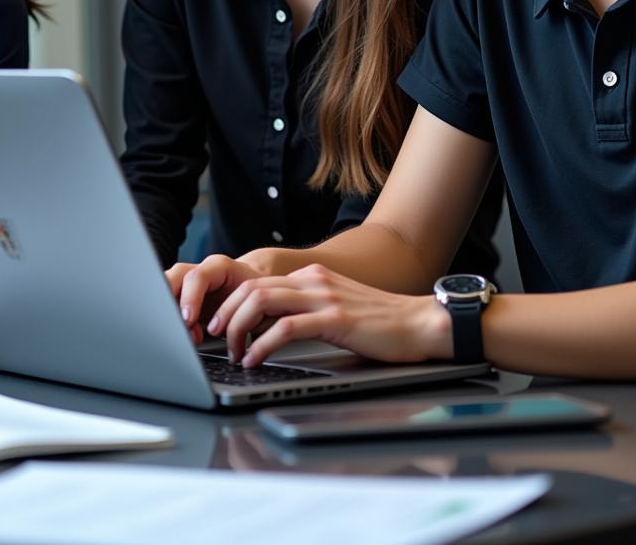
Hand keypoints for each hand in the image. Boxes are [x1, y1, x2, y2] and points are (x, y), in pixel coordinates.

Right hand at [165, 255, 263, 345]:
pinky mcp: (182, 295)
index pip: (197, 277)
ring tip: (183, 335)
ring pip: (165, 289)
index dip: (190, 298)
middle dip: (171, 304)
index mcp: (218, 267)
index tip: (189, 320)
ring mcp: (188, 282)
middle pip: (173, 278)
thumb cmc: (255, 295)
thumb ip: (242, 313)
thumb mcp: (254, 302)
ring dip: (169, 314)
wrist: (254, 289)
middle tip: (180, 329)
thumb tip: (229, 334)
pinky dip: (170, 319)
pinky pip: (168, 302)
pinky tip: (178, 334)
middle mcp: (199, 271)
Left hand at [209, 263, 451, 366]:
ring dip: (239, 328)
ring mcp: (323, 297)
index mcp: (311, 276)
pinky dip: (263, 344)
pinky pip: (286, 327)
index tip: (219, 324)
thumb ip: (306, 309)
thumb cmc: (380, 323)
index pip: (257, 282)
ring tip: (234, 351)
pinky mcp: (334, 318)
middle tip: (215, 337)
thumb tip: (271, 328)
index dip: (231, 303)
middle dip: (226, 313)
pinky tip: (256, 359)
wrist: (420, 323)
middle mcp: (313, 280)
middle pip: (251, 288)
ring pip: (262, 301)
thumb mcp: (335, 307)